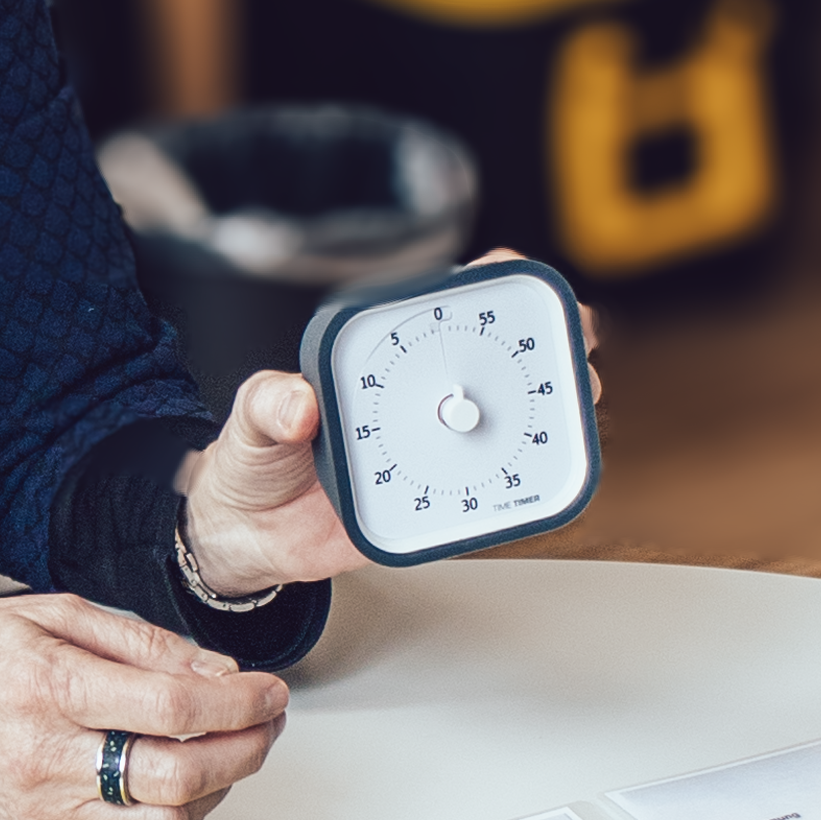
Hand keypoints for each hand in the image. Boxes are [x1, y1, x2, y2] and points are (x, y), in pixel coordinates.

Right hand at [0, 594, 288, 819]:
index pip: (173, 708)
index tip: (269, 689)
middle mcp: (48, 755)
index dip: (240, 701)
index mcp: (50, 686)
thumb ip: (142, 641)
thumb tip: (215, 668)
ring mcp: (47, 805)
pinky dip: (180, 816)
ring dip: (219, 787)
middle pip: (179, 774)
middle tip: (267, 719)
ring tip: (231, 747)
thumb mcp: (54, 612)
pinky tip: (187, 781)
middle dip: (246, 747)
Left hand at [177, 249, 603, 597]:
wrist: (247, 536)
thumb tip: (301, 403)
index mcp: (375, 360)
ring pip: (503, 418)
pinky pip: (486, 484)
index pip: (440, 307)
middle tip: (572, 351)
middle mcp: (411, 397)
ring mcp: (429, 445)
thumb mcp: (249, 424)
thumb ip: (268, 405)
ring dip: (549, 407)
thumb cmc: (251, 461)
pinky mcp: (435, 497)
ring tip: (574, 404)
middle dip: (545, 345)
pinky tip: (541, 468)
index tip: (520, 283)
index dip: (490, 287)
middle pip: (491, 359)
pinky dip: (522, 474)